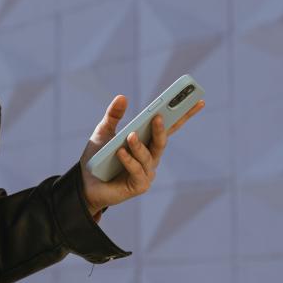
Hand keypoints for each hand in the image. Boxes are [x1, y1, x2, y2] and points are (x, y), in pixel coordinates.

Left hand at [78, 95, 204, 216]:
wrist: (84, 184)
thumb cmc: (98, 158)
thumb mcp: (103, 132)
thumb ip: (114, 115)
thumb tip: (122, 96)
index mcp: (147, 141)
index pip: (170, 126)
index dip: (184, 114)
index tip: (198, 100)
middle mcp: (151, 157)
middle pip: (162, 141)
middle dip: (162, 129)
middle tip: (158, 116)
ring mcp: (146, 173)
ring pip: (148, 156)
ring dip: (139, 146)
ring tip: (130, 135)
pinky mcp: (139, 186)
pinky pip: (136, 171)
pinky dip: (128, 161)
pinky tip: (120, 152)